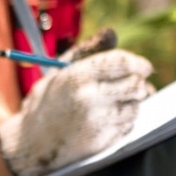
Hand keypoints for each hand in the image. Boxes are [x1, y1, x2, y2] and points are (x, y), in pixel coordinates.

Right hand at [0, 29, 153, 175]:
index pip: (121, 63)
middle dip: (139, 83)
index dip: (139, 63)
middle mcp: (89, 99)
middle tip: (135, 84)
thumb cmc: (47, 102)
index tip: (145, 67)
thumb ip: (88, 51)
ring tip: (114, 103)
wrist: (31, 142)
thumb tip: (113, 33)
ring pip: (135, 106)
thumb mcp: (60, 71)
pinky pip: (128, 126)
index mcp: (76, 77)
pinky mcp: (102, 141)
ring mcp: (97, 122)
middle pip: (135, 85)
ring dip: (132, 103)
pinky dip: (124, 121)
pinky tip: (107, 119)